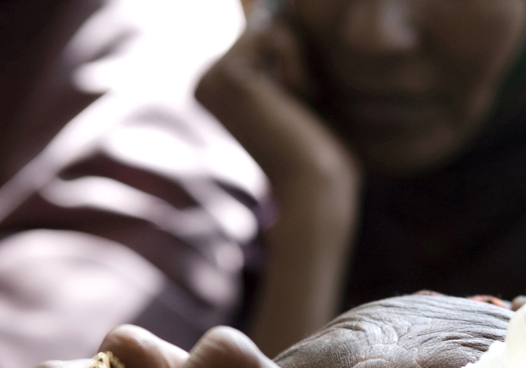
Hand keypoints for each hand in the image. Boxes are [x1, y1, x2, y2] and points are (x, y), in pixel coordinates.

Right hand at [196, 12, 361, 355]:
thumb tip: (271, 4)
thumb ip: (289, 50)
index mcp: (220, 89)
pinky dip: (296, 63)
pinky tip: (293, 102)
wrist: (314, 190)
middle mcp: (206, 82)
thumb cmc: (319, 154)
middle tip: (299, 109)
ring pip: (271, 28)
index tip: (297, 106)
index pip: (266, 38)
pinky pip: (273, 33)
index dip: (296, 61)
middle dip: (297, 60)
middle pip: (267, 27)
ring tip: (296, 107)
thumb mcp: (305, 92)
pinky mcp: (225, 73)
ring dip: (299, 63)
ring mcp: (210, 77)